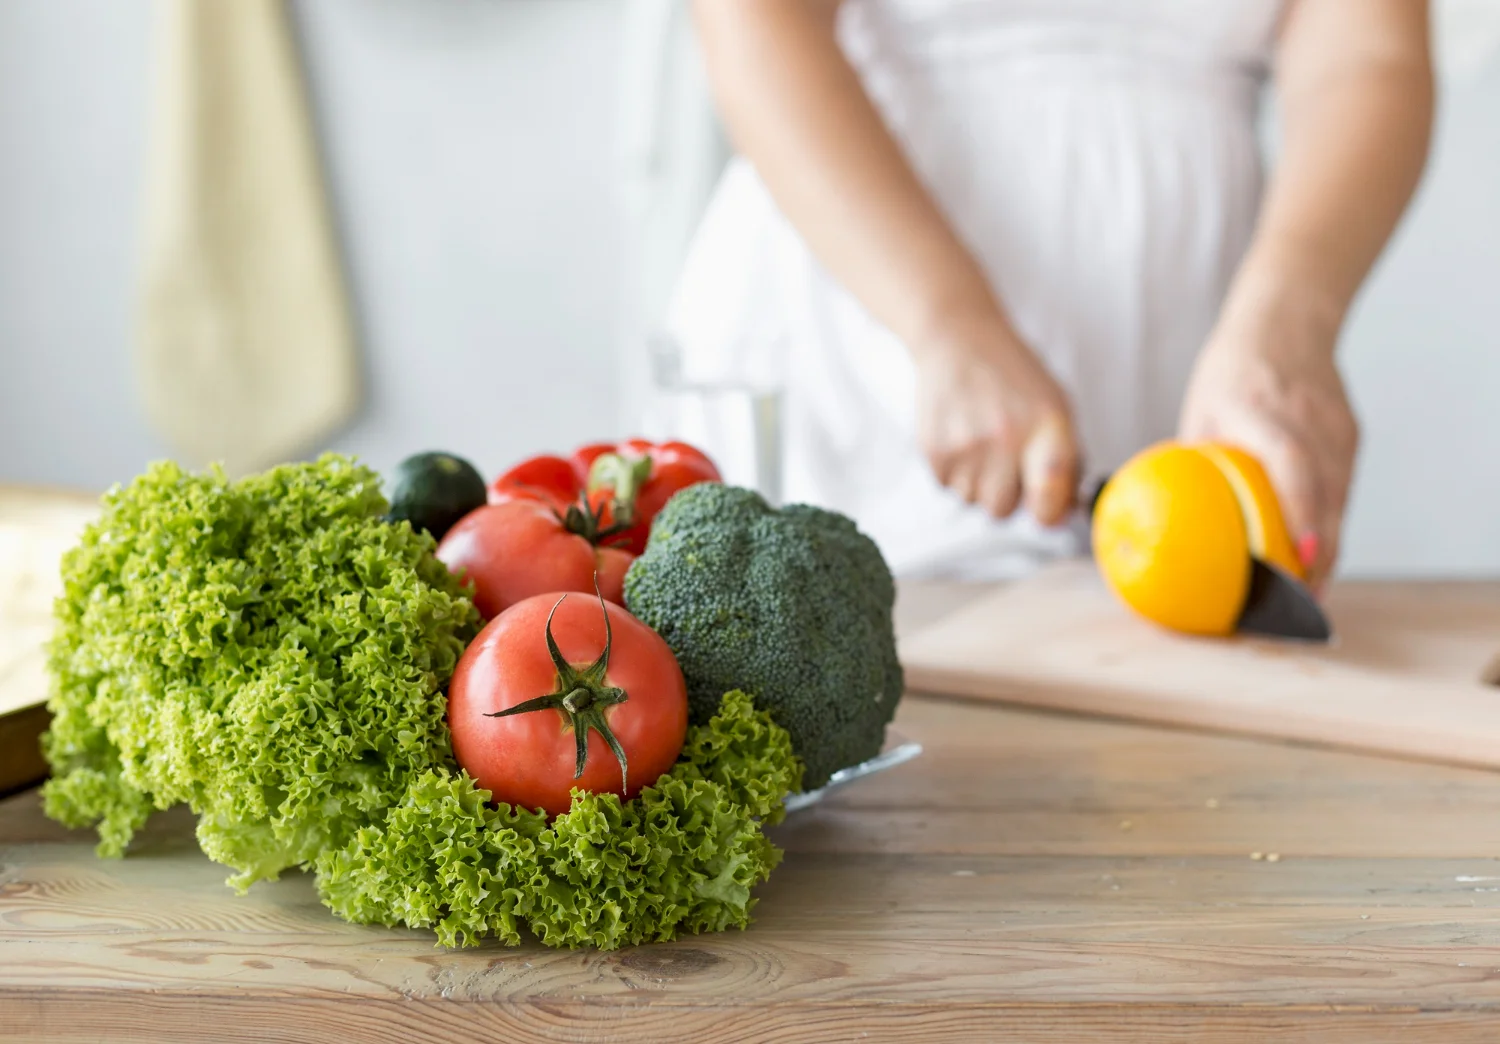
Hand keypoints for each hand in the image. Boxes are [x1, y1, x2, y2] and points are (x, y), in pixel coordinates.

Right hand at [912, 312, 1079, 524]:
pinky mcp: (934, 449)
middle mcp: (1006, 439)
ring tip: (980, 444)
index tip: (1046, 505)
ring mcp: (966, 446)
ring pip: (972, 500)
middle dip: (1006, 494)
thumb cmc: (1012, 374)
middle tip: (1005, 463)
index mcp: (1047, 427)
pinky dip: (954, 470)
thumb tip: (1063, 510)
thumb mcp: (1055, 404)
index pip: (1048, 502)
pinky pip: (946, 486)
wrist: (958, 339)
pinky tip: (961, 437)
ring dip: (977, 482)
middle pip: (1002, 510)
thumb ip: (1066, 458)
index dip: (1048, 511)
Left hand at [1179, 293, 1358, 590]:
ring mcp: (1335, 427)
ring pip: (1341, 499)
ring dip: (1328, 547)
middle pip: (1326, 493)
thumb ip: (1193, 463)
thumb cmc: (1230, 374)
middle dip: (1320, 551)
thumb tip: (1162, 524)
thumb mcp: (1200, 412)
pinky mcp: (1350, 435)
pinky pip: (1343, 490)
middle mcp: (1306, 418)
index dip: (1298, 511)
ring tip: (1307, 591)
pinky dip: (1330, 523)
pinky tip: (1314, 554)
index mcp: (1261, 408)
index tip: (1296, 555)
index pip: (1291, 462)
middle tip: (1300, 599)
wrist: (1289, 322)